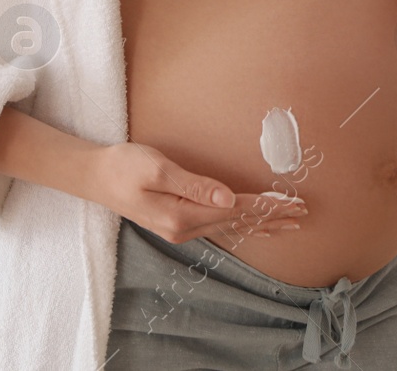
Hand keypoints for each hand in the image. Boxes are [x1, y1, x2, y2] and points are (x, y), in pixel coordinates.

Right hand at [92, 142, 306, 243]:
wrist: (94, 177)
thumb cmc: (123, 166)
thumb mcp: (159, 169)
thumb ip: (196, 185)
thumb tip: (230, 199)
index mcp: (182, 216)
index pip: (236, 211)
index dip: (266, 206)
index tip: (293, 204)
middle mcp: (184, 229)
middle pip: (237, 223)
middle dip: (270, 218)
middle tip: (302, 215)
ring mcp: (179, 229)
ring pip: (229, 228)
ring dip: (259, 224)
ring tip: (285, 225)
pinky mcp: (175, 222)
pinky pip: (217, 226)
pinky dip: (240, 225)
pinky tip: (248, 226)